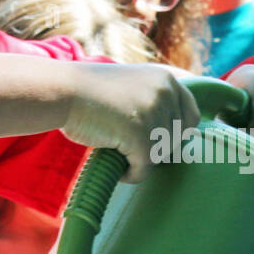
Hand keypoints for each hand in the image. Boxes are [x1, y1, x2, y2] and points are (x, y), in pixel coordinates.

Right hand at [62, 63, 198, 181]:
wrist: (63, 91)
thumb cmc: (90, 93)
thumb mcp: (132, 85)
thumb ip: (155, 101)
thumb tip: (179, 137)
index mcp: (167, 79)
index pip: (191, 116)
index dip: (177, 135)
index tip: (160, 144)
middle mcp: (165, 93)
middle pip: (177, 139)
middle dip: (157, 151)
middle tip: (134, 152)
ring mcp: (154, 112)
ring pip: (161, 155)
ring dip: (142, 163)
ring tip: (122, 158)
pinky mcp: (140, 134)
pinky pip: (144, 168)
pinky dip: (132, 175)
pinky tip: (120, 171)